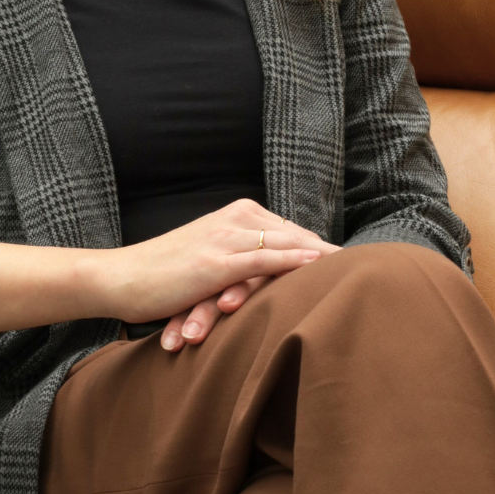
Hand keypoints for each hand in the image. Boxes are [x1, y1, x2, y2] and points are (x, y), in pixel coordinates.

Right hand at [102, 199, 337, 338]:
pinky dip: (295, 262)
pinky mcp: (216, 262)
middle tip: (373, 263)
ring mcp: (226, 238)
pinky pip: (264, 259)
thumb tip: (269, 279)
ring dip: (323, 257)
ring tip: (358, 267)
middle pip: (296, 236)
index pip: (290, 232)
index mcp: (236, 214)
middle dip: (331, 252)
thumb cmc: (163, 275)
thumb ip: (239, 262)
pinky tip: (321, 266)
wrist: (121, 277)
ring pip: (286, 245)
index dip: (322, 249)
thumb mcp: (208, 261)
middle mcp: (234, 219)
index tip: (354, 261)